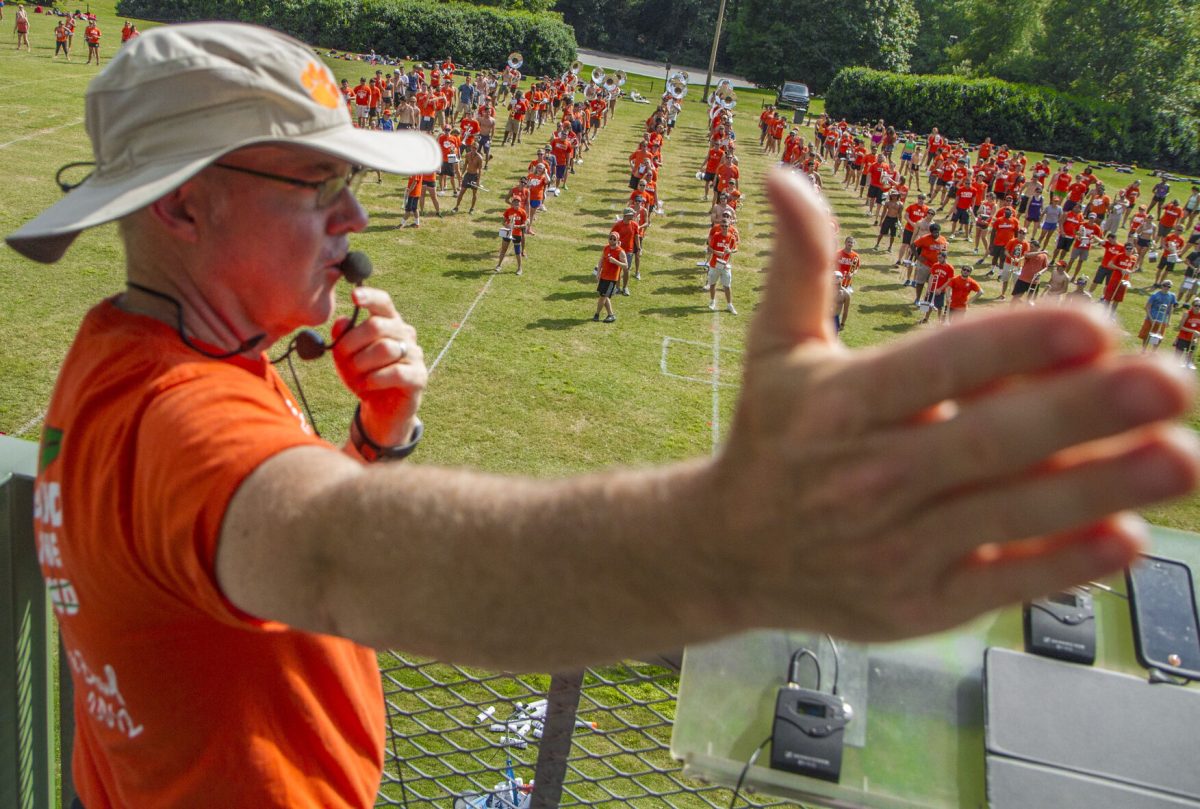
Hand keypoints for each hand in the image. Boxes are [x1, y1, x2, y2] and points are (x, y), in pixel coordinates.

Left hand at [331, 287, 426, 447]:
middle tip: (342, 360)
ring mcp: (415, 354)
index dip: (370, 297)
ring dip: (362, 364)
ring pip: (385, 348)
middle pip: (376, 326)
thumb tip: (341, 322)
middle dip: (351, 344)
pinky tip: (366, 385)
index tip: (354, 296)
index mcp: (388, 323)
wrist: (380, 409)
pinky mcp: (419, 376)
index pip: (383, 303)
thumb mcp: (346, 357)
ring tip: (355, 377)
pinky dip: (374, 379)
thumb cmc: (364, 376)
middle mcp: (405, 334)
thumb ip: (342, 338)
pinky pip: (395, 372)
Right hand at [713, 170, 1197, 642]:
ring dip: (1097, 488)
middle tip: (1169, 381)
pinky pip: (998, 583)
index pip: (934, 367)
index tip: (1090, 324)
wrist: (728, 553)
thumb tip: (782, 173)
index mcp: (836, 403)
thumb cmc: (772, 438)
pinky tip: (1129, 537)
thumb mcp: (775, 349)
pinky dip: (1063, 565)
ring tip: (1179, 457)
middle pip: (983, 441)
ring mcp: (890, 545)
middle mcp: (863, 475)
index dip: (1012, 345)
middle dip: (1080, 412)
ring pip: (1005, 514)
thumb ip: (799, 264)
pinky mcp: (914, 602)